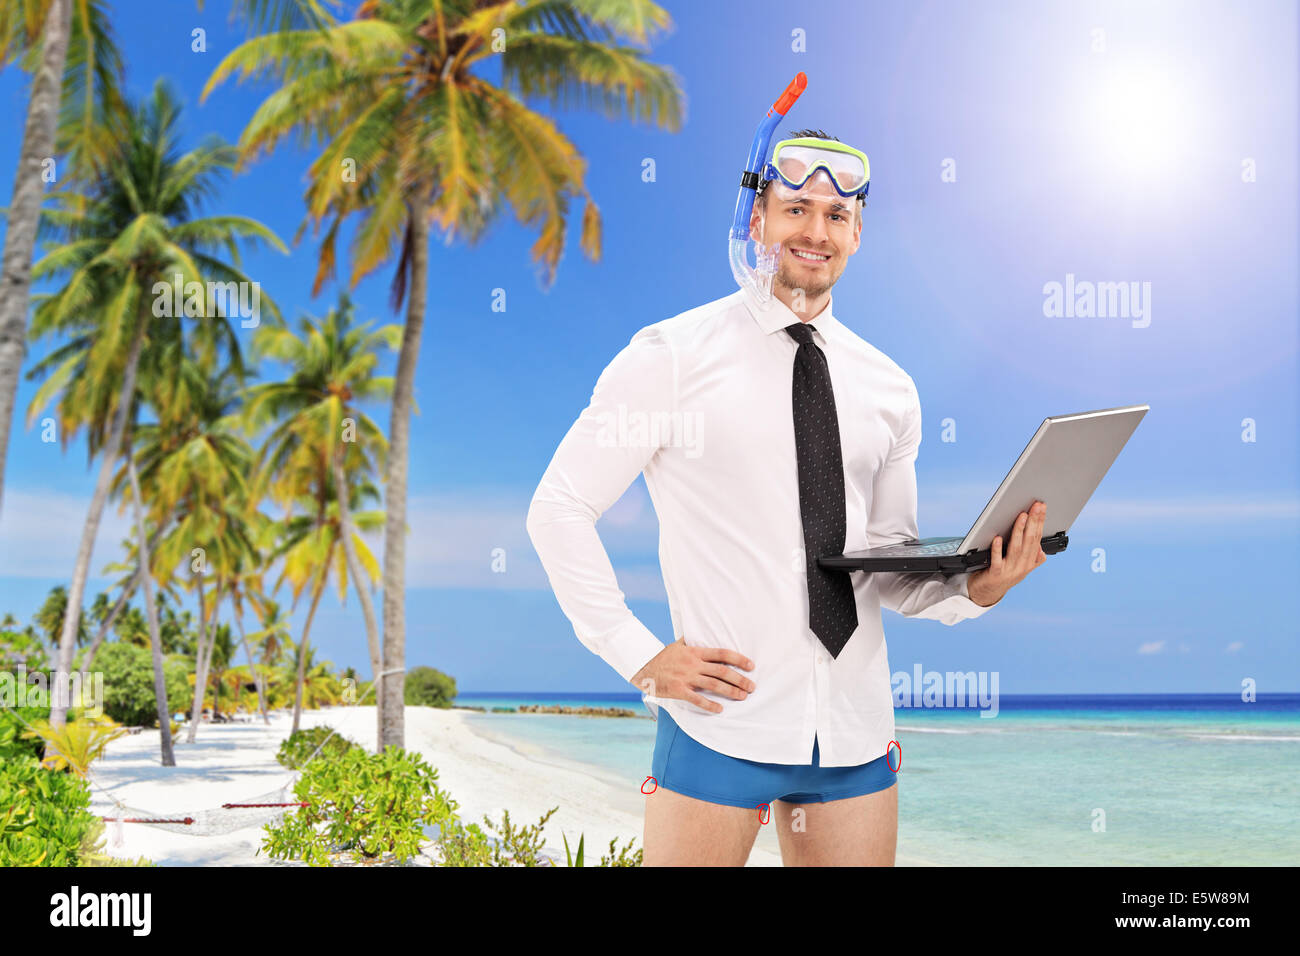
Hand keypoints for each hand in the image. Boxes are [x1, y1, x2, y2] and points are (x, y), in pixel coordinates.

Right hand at [631, 637, 755, 713]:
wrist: (643, 667)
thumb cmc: (662, 657)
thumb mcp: (676, 644)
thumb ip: (689, 641)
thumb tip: (697, 632)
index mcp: (695, 652)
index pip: (722, 654)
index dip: (738, 659)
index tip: (751, 665)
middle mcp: (693, 664)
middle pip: (722, 671)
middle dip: (740, 679)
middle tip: (752, 686)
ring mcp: (686, 677)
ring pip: (714, 685)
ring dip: (731, 691)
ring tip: (742, 696)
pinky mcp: (679, 690)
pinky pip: (697, 698)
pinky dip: (710, 705)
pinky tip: (720, 709)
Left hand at [968, 500, 1048, 606]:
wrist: (986, 593)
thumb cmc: (1002, 574)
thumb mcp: (1021, 568)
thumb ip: (1032, 559)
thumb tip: (1042, 550)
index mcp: (1029, 562)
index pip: (1037, 538)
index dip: (1040, 522)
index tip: (1042, 507)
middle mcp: (1022, 566)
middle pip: (1029, 540)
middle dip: (1034, 521)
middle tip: (1036, 506)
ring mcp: (1009, 570)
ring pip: (1016, 548)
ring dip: (1019, 531)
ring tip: (1022, 516)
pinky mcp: (995, 574)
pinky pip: (996, 560)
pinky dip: (997, 548)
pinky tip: (997, 538)